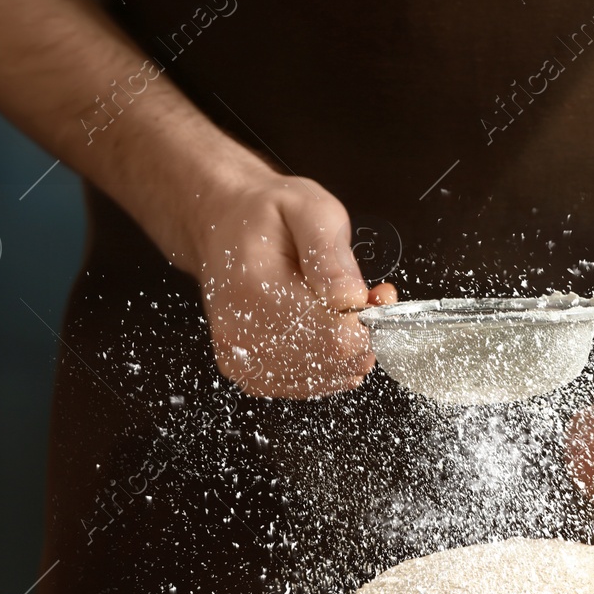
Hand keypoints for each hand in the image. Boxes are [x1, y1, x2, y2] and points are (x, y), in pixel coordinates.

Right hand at [174, 166, 395, 396]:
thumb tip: (351, 299)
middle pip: (333, 363)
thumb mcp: (308, 209)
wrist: (221, 227)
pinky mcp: (250, 374)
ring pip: (325, 378)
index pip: (334, 339)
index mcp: (254, 291)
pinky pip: (310, 383)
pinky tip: (325, 329)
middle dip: (362, 335)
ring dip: (348, 350)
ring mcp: (242, 360)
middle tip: (362, 298)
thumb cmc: (265, 215)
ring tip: (340, 309)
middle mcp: (241, 335)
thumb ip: (331, 254)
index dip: (367, 323)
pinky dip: (329, 362)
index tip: (372, 296)